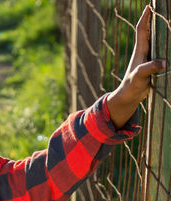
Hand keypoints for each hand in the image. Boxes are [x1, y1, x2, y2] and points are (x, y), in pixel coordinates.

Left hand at [107, 5, 165, 128]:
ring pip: (157, 41)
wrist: (129, 97)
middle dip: (155, 20)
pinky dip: (167, 46)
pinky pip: (162, 52)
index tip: (149, 6)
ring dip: (162, 32)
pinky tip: (170, 44)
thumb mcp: (139, 76)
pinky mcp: (153, 66)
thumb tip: (163, 63)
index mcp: (140, 50)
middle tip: (163, 10)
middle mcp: (144, 52)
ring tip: (169, 23)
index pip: (142, 30)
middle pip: (150, 32)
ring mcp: (148, 58)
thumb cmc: (131, 86)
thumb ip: (149, 68)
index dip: (145, 18)